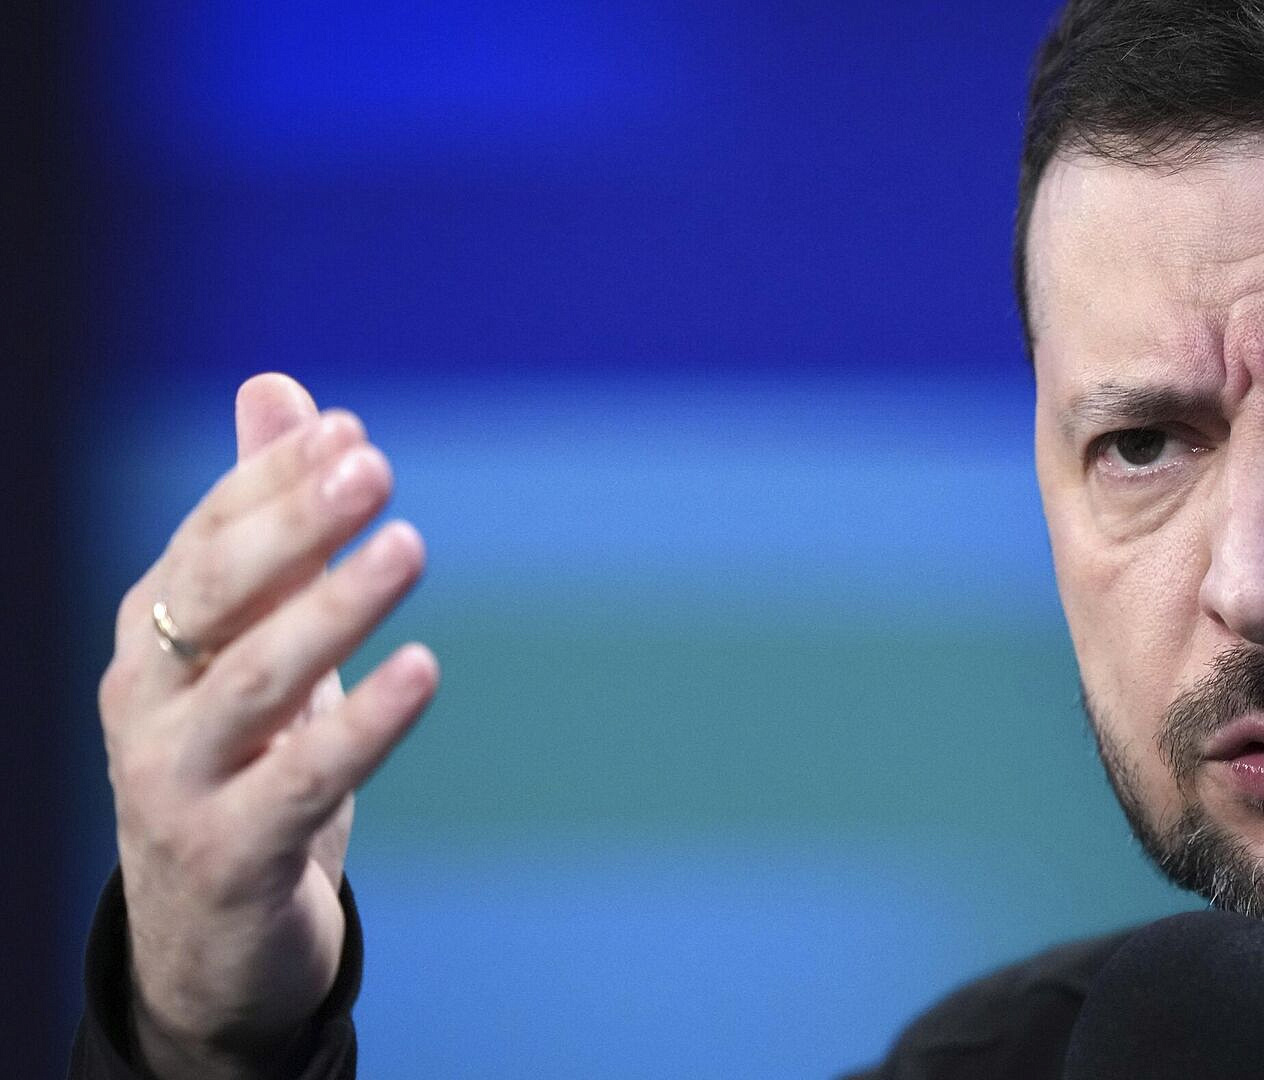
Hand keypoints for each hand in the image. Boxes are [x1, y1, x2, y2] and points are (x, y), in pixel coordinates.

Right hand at [98, 373, 438, 1078]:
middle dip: (292, 523)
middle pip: (214, 593)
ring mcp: (177, 781)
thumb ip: (270, 525)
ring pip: (255, 680)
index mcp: (154, 637)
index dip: (272, 480)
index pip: (206, 536)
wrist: (206, 941)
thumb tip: (281, 389)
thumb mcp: (256, 642)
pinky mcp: (229, 854)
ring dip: (334, 608)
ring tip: (409, 546)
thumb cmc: (243, 767)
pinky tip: (424, 670)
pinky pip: (303, 779)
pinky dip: (366, 724)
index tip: (351, 430)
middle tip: (374, 468)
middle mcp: (147, 699)